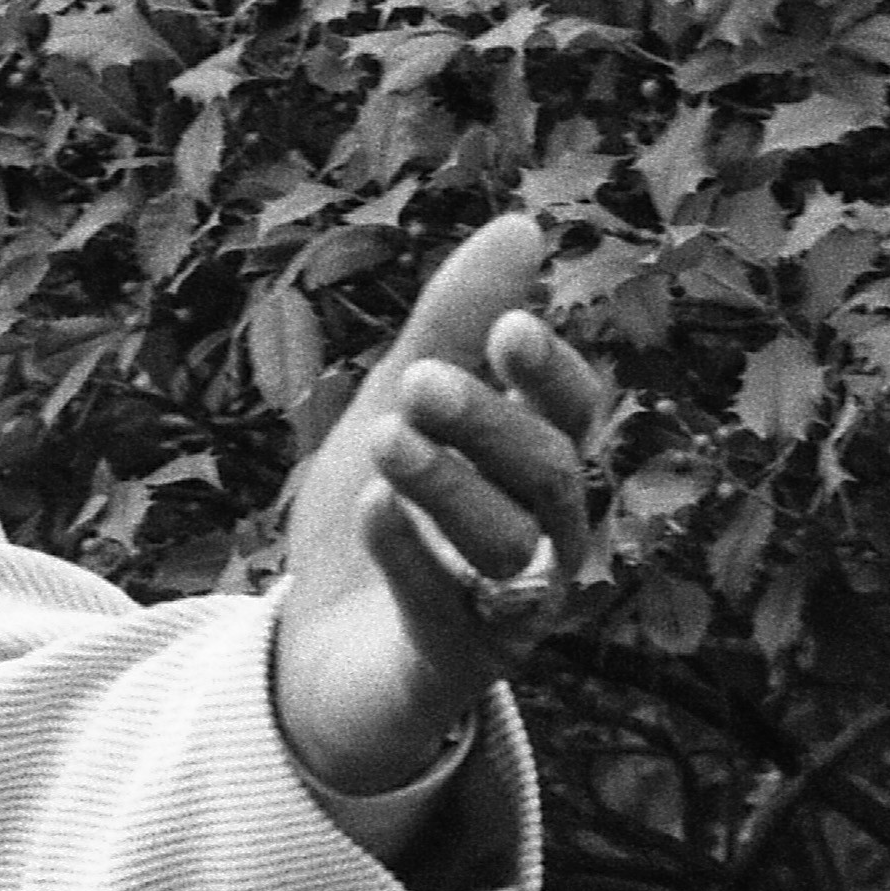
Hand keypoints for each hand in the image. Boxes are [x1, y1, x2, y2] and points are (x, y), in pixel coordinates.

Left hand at [272, 211, 615, 794]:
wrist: (316, 658)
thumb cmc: (378, 521)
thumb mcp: (399, 410)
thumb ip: (452, 326)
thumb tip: (523, 223)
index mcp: (540, 474)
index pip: (573, 417)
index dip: (550, 376)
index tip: (506, 328)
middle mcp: (547, 542)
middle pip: (547, 477)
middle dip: (488, 424)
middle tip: (419, 379)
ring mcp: (507, 613)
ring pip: (508, 547)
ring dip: (448, 487)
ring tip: (387, 438)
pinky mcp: (451, 668)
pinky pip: (444, 614)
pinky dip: (410, 558)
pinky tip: (370, 510)